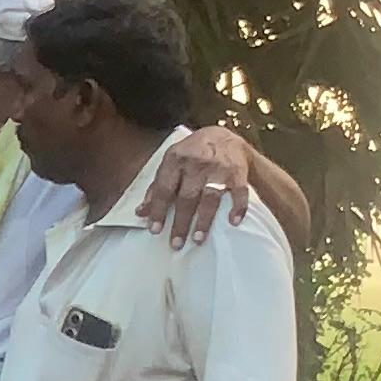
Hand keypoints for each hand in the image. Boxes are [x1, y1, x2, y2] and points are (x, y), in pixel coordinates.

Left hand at [140, 125, 259, 245]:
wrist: (223, 137)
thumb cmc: (191, 153)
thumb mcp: (170, 163)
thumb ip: (156, 187)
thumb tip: (140, 212)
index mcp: (175, 159)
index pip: (165, 189)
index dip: (159, 210)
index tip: (155, 230)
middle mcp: (196, 163)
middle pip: (187, 197)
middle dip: (180, 222)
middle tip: (175, 243)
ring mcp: (218, 168)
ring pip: (210, 198)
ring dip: (203, 221)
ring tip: (197, 240)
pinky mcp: (238, 172)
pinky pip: (239, 192)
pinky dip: (238, 207)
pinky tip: (233, 222)